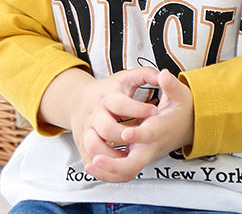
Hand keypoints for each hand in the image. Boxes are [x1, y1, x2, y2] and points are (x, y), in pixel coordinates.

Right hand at [40, 67, 160, 174]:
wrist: (78, 99)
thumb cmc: (108, 90)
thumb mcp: (126, 78)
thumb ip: (145, 74)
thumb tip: (163, 74)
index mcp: (106, 96)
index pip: (121, 103)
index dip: (139, 108)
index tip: (156, 112)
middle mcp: (94, 114)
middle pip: (107, 128)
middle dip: (124, 135)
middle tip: (141, 138)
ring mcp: (87, 130)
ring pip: (95, 146)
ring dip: (113, 155)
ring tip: (131, 155)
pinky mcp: (83, 144)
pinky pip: (90, 160)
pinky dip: (103, 168)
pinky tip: (119, 166)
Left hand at [85, 69, 193, 182]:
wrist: (188, 126)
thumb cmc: (181, 110)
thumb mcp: (180, 94)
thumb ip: (171, 85)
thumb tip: (163, 74)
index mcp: (160, 129)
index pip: (148, 135)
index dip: (137, 135)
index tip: (125, 133)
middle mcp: (150, 146)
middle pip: (134, 164)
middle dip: (114, 164)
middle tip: (96, 159)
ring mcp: (144, 154)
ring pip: (126, 171)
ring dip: (107, 171)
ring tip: (90, 165)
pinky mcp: (139, 158)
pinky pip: (123, 173)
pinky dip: (108, 174)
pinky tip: (93, 167)